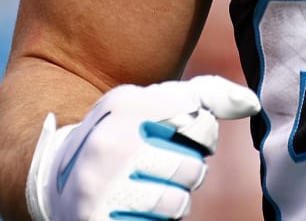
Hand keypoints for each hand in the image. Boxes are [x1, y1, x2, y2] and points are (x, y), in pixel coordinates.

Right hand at [25, 76, 261, 220]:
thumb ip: (202, 95)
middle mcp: (111, 144)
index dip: (201, 129)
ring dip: (174, 201)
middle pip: (193, 165)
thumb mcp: (148, 103)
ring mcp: (103, 188)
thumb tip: (252, 103)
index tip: (182, 131)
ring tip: (150, 190)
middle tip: (162, 166)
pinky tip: (137, 209)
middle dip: (188, 170)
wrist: (54, 181)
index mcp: (126, 105)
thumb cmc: (121, 138)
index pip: (198, 113)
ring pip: (178, 202)